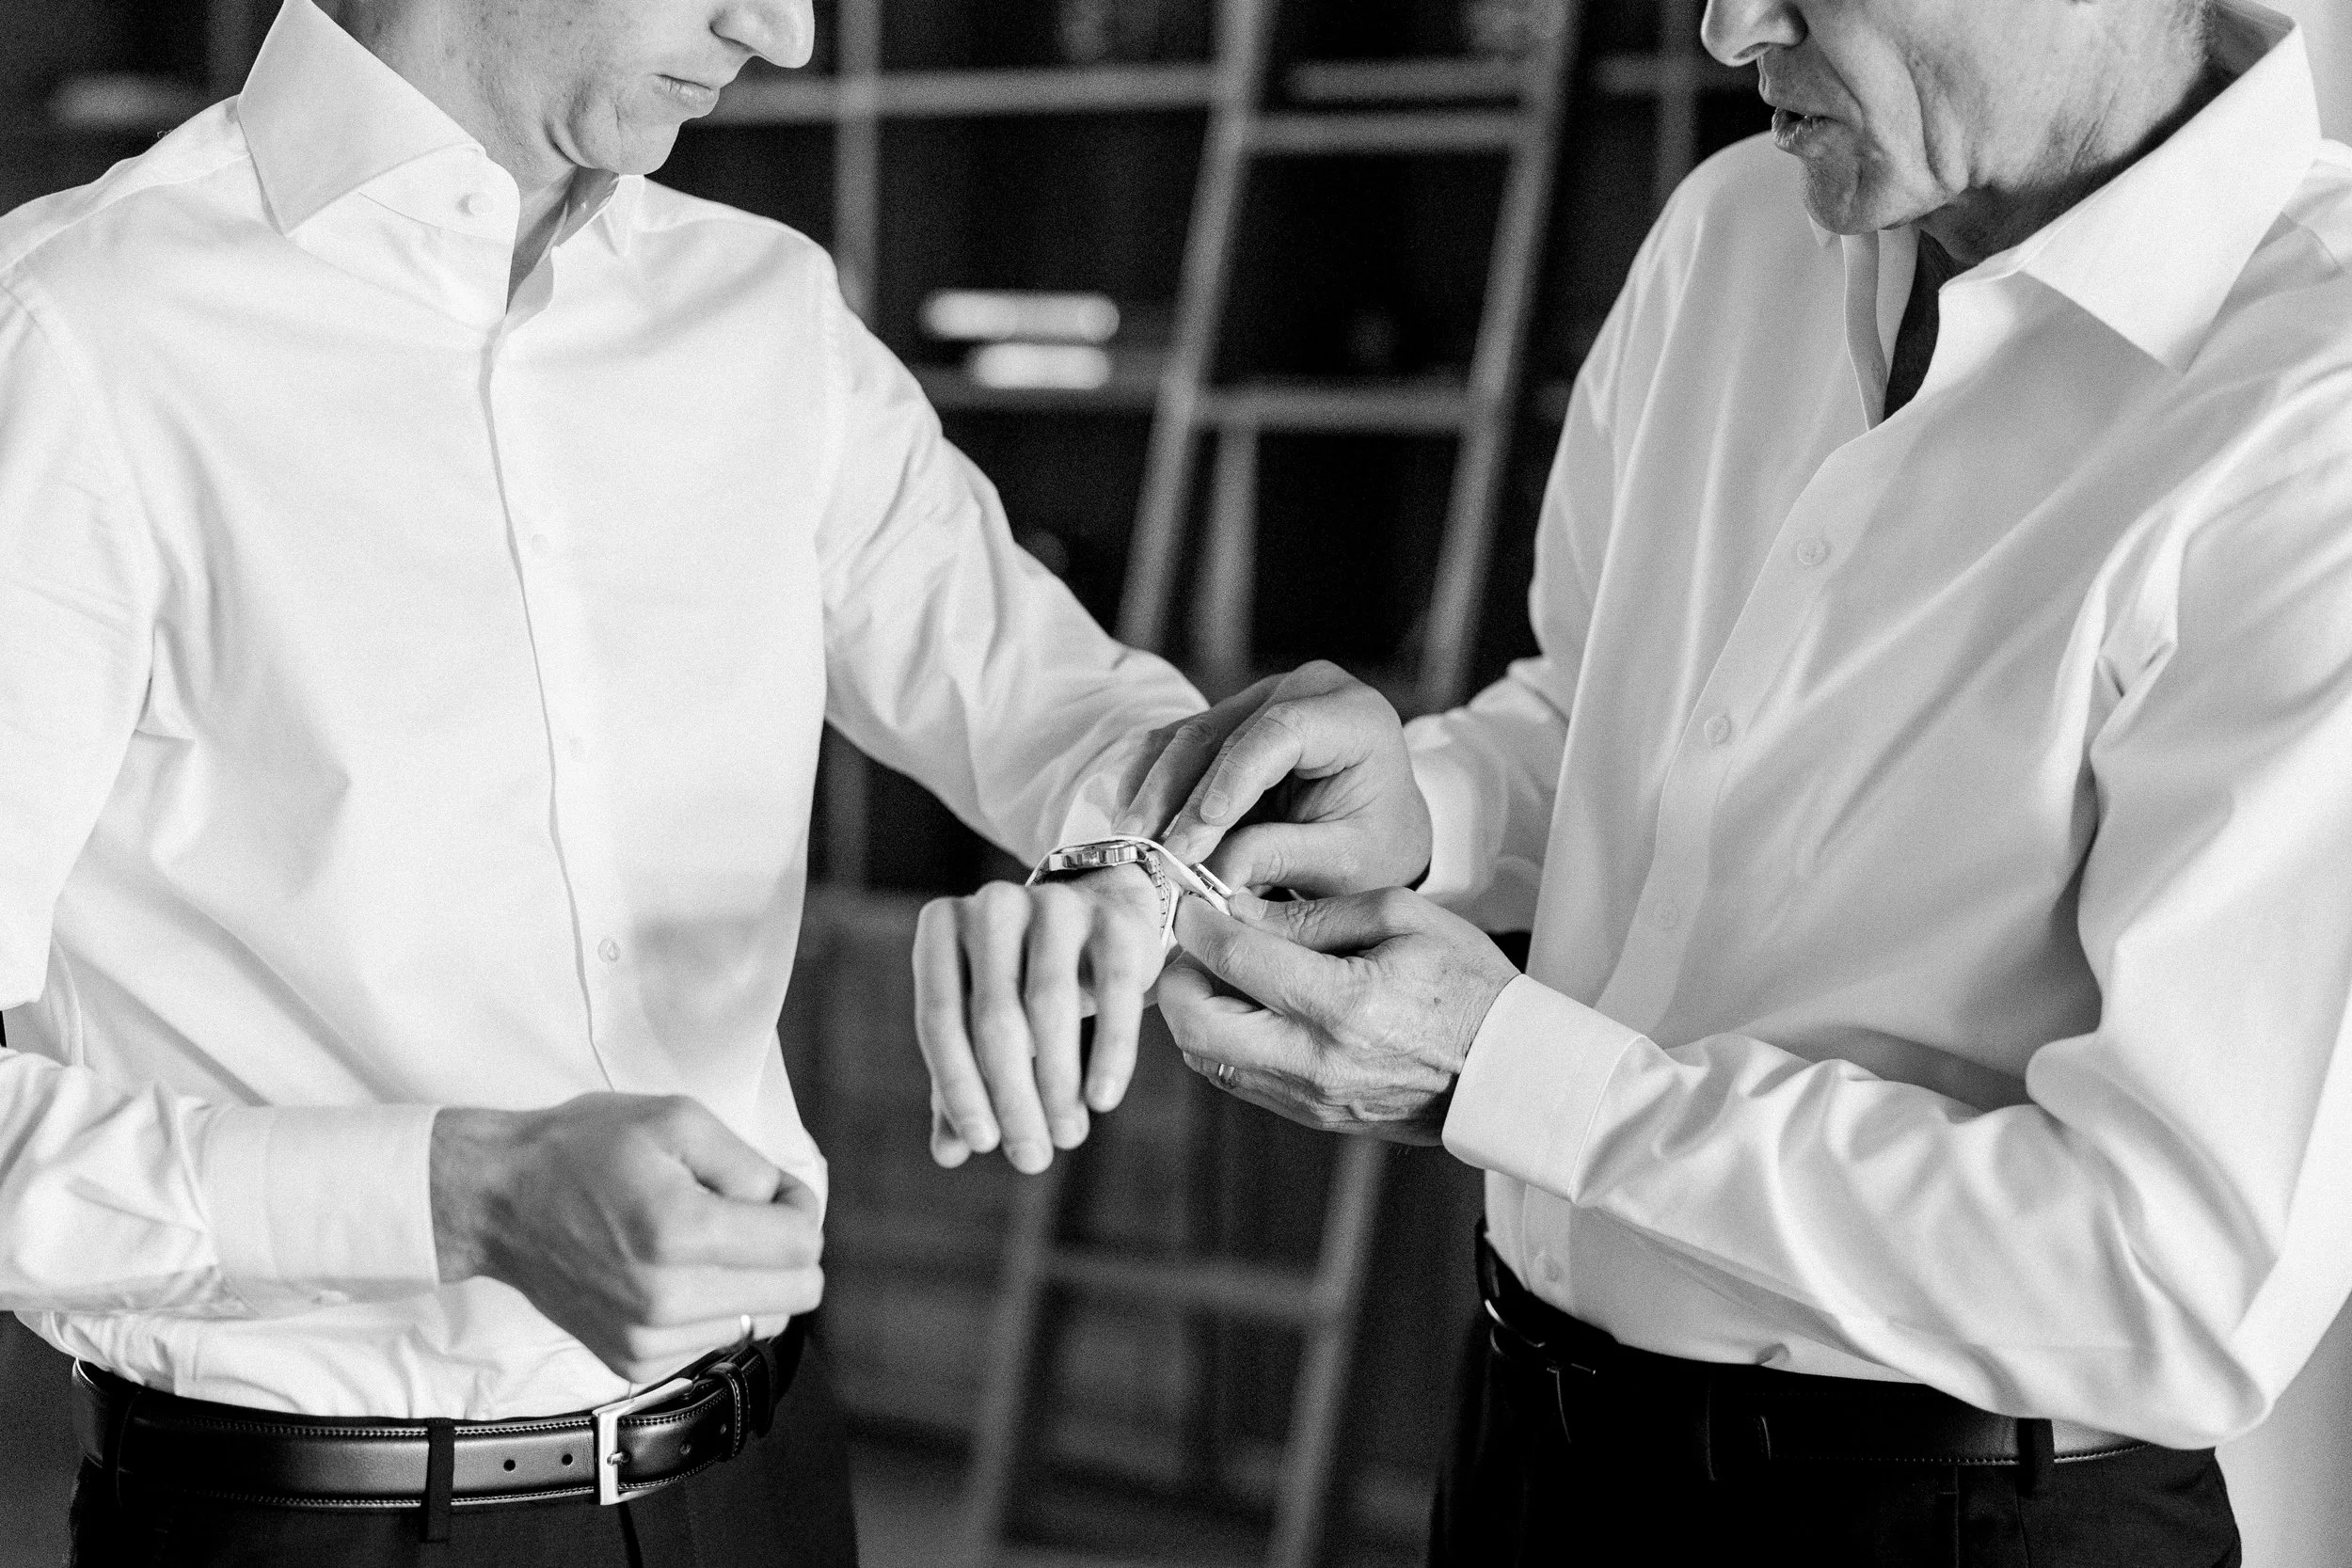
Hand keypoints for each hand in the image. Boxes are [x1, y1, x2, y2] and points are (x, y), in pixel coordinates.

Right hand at [430, 1094, 823, 1383]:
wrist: (498, 1201)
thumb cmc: (585, 1150)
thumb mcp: (677, 1119)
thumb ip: (749, 1164)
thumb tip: (788, 1209)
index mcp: (682, 1232)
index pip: (801, 1246)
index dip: (799, 1208)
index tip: (769, 1191)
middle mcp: (667, 1300)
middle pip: (796, 1295)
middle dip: (786, 1249)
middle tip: (745, 1215)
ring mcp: (648, 1341)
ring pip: (762, 1323)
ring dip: (752, 1282)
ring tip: (704, 1242)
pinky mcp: (632, 1363)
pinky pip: (715, 1341)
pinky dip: (713, 1308)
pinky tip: (675, 1273)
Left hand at [912, 865, 1164, 1173]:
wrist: (1099, 920)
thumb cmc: (1021, 984)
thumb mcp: (981, 1027)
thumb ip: (959, 1084)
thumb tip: (946, 1153)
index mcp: (941, 927)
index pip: (939, 1017)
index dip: (959, 1086)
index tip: (981, 1145)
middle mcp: (992, 905)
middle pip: (996, 1016)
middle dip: (1013, 1097)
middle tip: (1031, 1157)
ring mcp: (1055, 906)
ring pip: (1050, 1003)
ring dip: (1058, 1082)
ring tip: (1067, 1136)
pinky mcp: (1112, 920)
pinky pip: (1113, 991)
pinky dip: (1109, 1050)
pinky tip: (1102, 1099)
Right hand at [1116, 661, 1428, 897]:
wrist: (1378, 828)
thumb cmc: (1374, 845)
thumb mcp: (1344, 862)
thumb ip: (1280, 857)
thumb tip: (1209, 873)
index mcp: (1353, 717)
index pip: (1282, 733)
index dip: (1234, 777)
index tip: (1200, 829)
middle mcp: (1304, 691)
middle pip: (1224, 733)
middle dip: (1180, 796)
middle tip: (1154, 851)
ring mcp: (1262, 698)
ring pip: (1190, 736)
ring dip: (1155, 791)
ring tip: (1132, 841)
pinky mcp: (1230, 717)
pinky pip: (1177, 743)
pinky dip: (1151, 782)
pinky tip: (1131, 819)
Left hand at [1158, 889, 1516, 1142]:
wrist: (1509, 1070)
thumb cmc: (1466, 981)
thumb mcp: (1401, 918)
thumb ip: (1311, 915)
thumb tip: (1235, 911)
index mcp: (1345, 1003)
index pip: (1234, 957)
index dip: (1196, 922)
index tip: (1189, 899)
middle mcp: (1316, 1060)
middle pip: (1194, 1023)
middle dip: (1177, 974)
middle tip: (1196, 941)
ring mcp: (1309, 1097)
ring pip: (1204, 1058)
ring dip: (1193, 1009)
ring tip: (1219, 970)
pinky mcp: (1309, 1116)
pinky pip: (1235, 1079)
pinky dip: (1221, 1038)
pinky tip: (1245, 1004)